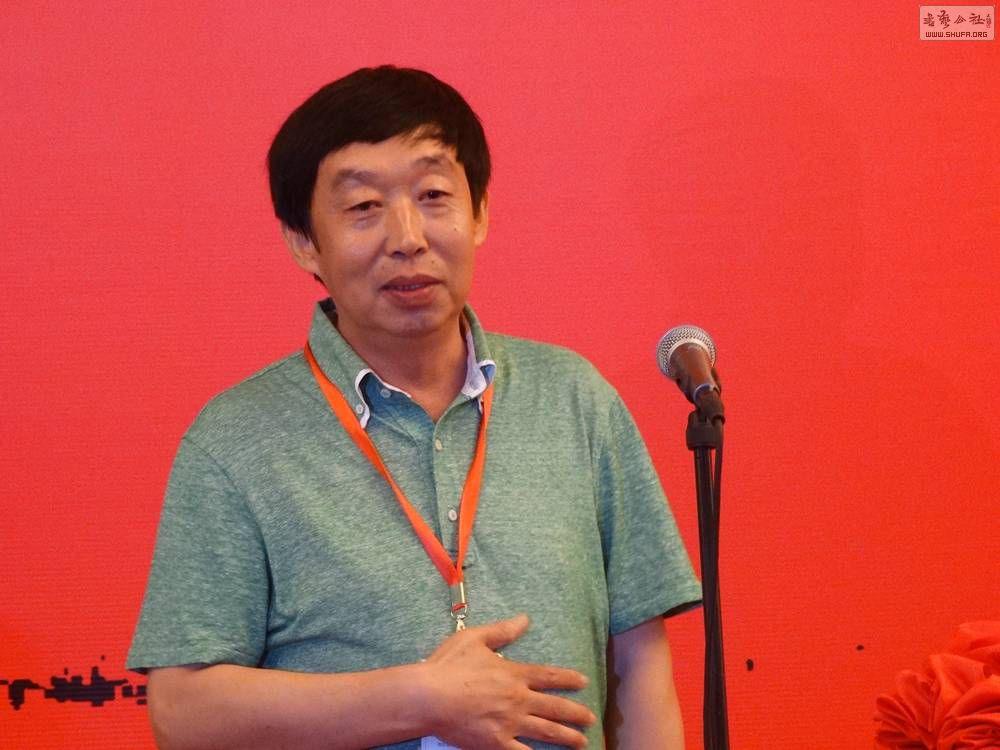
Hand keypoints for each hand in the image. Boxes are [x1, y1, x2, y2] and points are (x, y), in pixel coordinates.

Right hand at [419, 613, 595, 748]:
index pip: (548, 676)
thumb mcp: (475, 638)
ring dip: (568, 737)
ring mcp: (509, 723)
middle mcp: (518, 699)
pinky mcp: (496, 743)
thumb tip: (524, 619)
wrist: (429, 697)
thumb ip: (502, 630)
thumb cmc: (449, 665)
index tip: (584, 682)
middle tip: (591, 718)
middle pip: (555, 707)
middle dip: (576, 713)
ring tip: (582, 742)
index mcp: (514, 674)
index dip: (568, 679)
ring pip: (547, 732)